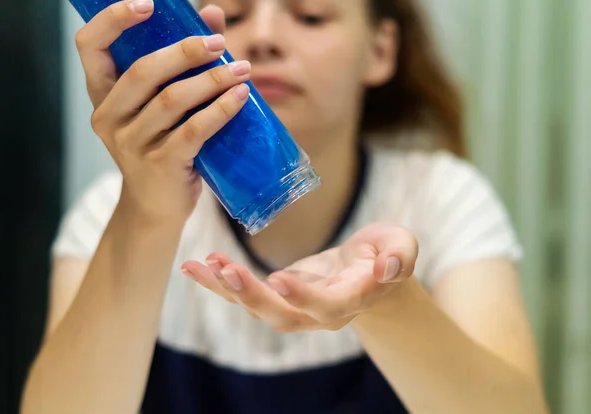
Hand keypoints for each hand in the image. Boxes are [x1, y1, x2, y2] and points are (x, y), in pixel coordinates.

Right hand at [75, 2, 249, 222]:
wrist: (157, 207)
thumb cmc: (163, 147)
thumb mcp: (163, 106)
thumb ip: (182, 62)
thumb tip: (212, 16)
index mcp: (103, 95)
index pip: (90, 46)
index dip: (113, 19)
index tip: (148, 3)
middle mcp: (109, 117)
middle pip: (143, 71)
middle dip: (184, 52)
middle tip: (218, 44)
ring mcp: (131, 144)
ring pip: (172, 100)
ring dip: (211, 80)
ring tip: (242, 70)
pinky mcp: (160, 165)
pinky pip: (193, 131)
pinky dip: (219, 111)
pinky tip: (240, 98)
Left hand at [181, 223, 417, 331]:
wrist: (371, 269)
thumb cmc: (386, 253)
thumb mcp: (401, 244)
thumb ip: (401, 256)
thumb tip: (390, 269)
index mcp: (352, 298)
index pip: (328, 305)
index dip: (304, 296)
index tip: (279, 278)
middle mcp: (321, 313)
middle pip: (285, 316)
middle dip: (253, 296)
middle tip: (226, 269)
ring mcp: (297, 308)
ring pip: (259, 309)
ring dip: (228, 289)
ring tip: (202, 265)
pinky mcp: (279, 295)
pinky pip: (246, 295)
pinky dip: (219, 283)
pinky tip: (196, 267)